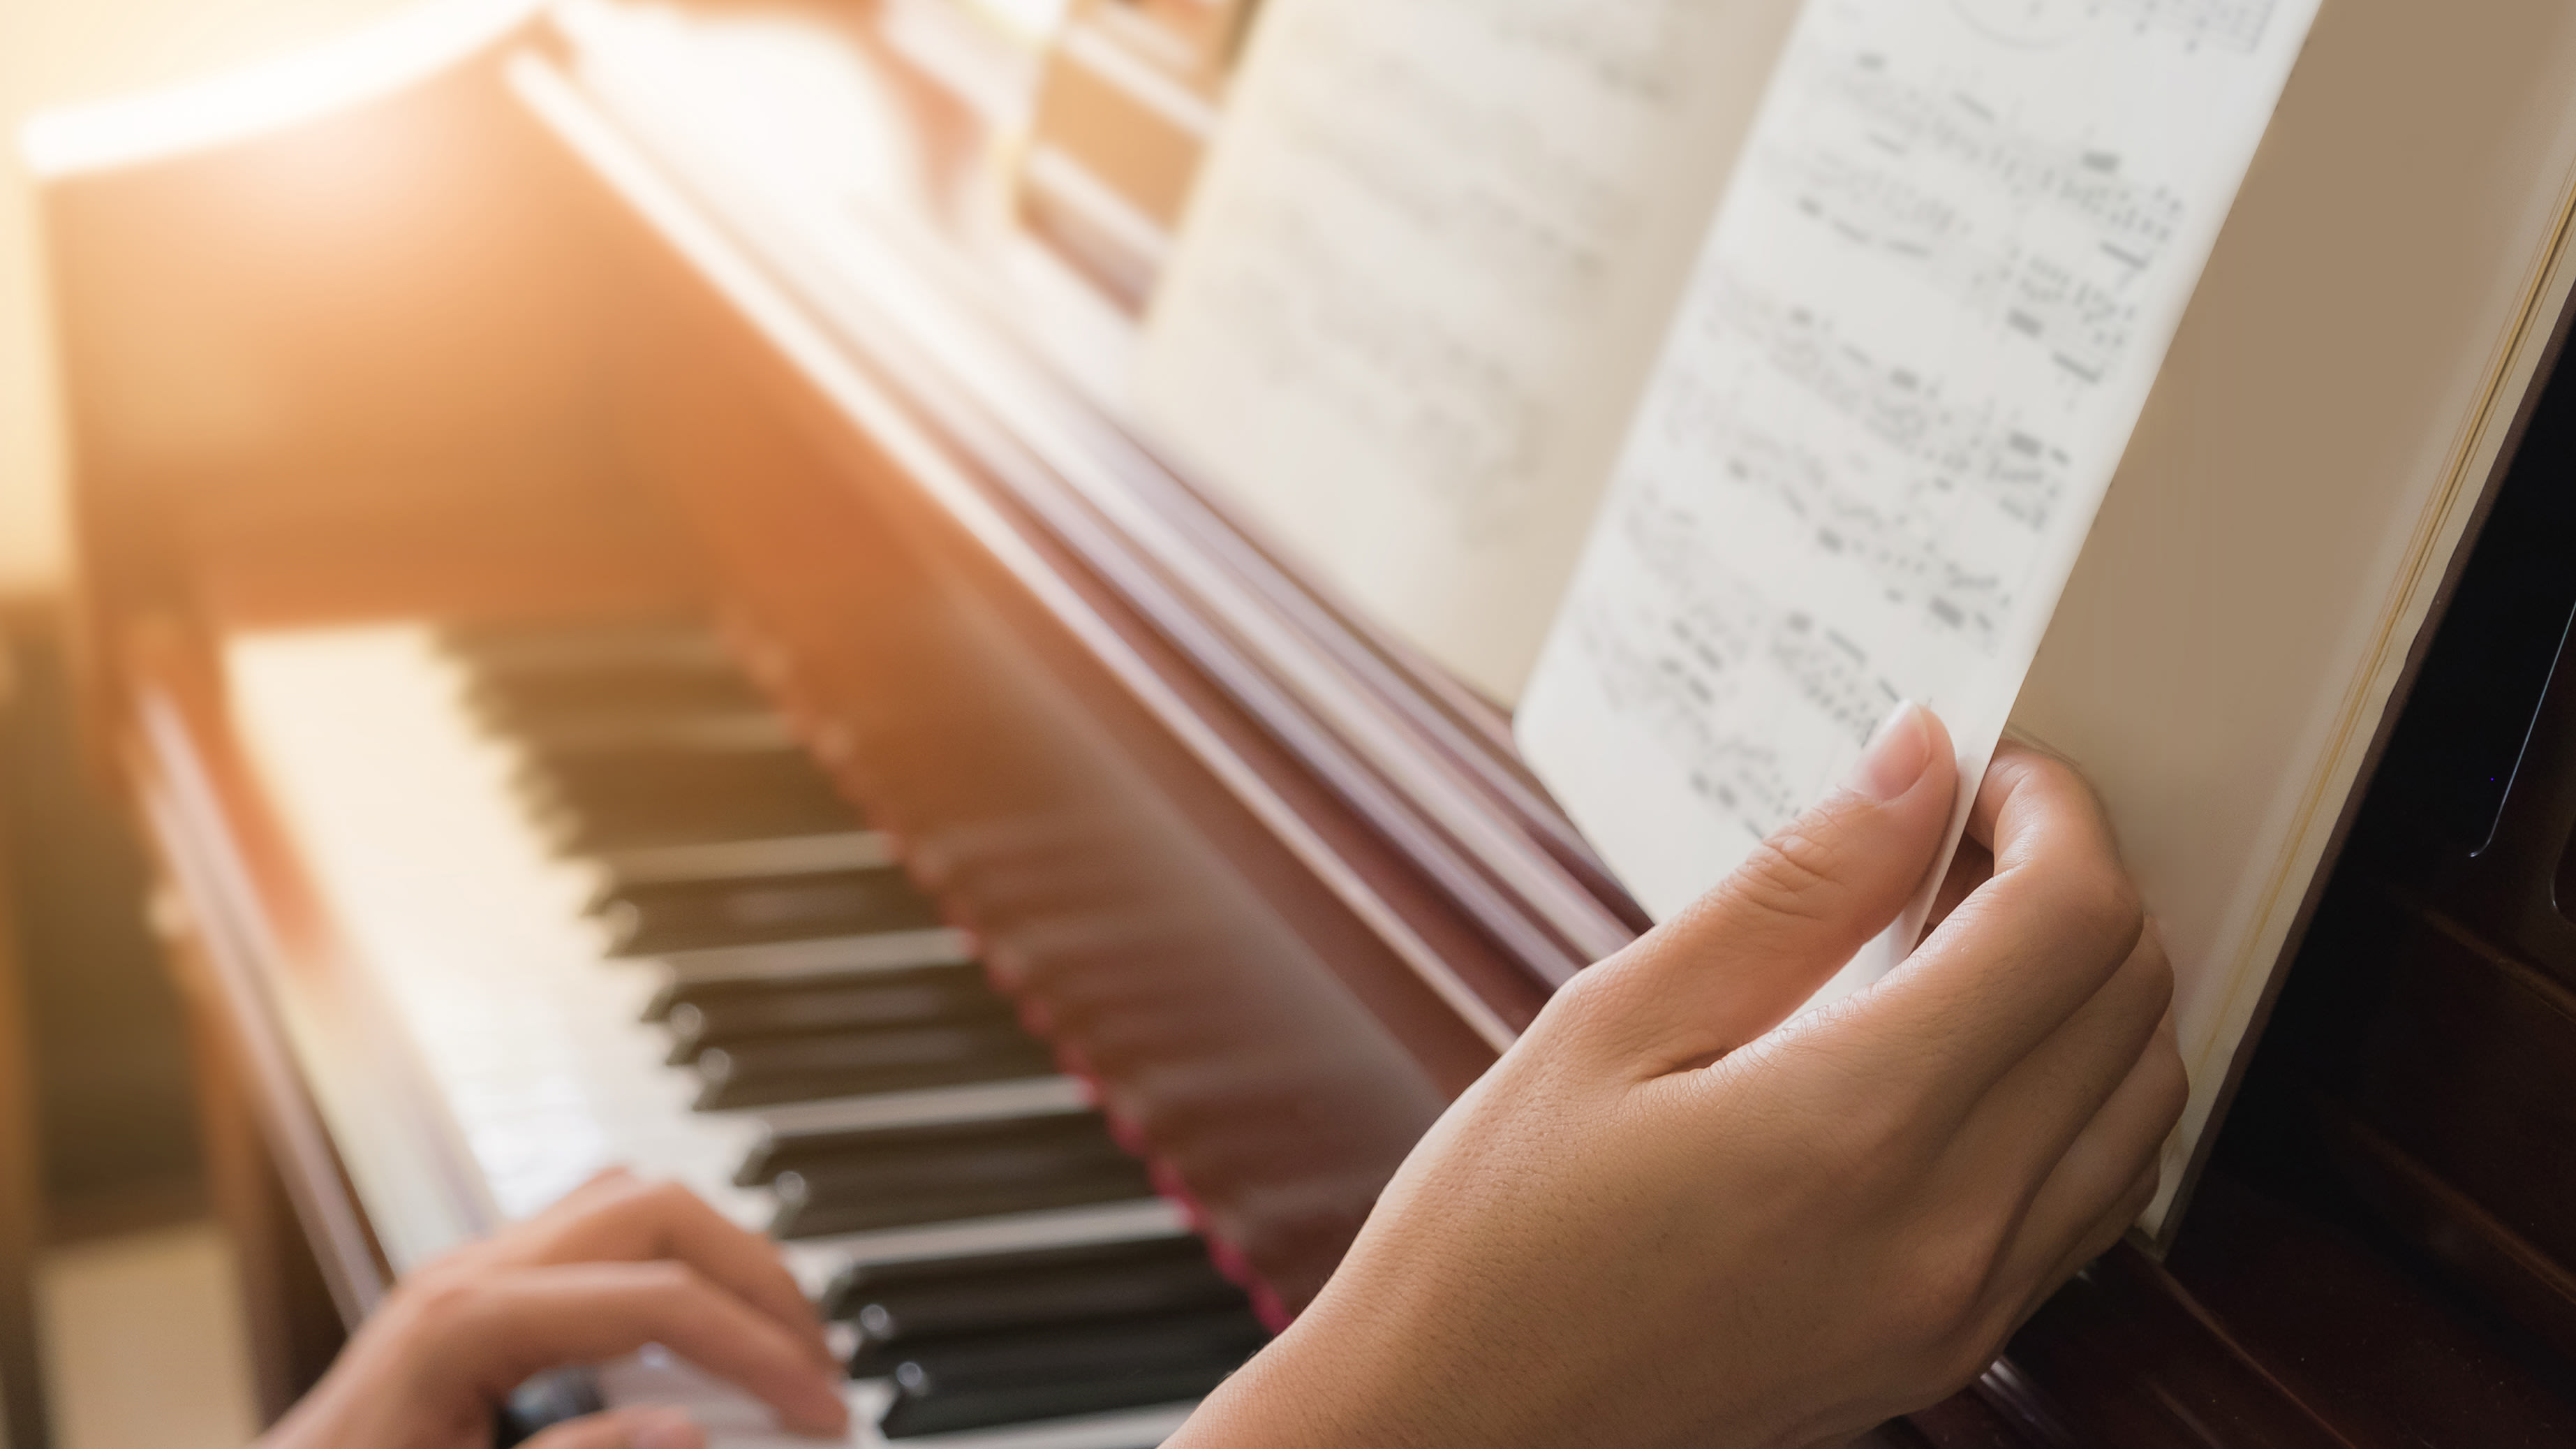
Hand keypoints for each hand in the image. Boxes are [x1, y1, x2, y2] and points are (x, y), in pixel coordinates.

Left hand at [259, 1170, 849, 1448]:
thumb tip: (687, 1428)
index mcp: (462, 1324)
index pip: (658, 1299)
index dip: (758, 1351)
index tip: (820, 1407)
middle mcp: (466, 1275)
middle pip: (657, 1211)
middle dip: (757, 1277)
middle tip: (816, 1361)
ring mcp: (465, 1275)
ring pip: (630, 1203)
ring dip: (717, 1259)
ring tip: (773, 1341)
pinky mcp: (470, 1298)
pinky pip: (593, 1239)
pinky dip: (666, 1269)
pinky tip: (693, 1341)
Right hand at [1173, 704, 2183, 1448]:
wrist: (1456, 1430)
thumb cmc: (1496, 1238)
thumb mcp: (1612, 1023)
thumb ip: (1793, 888)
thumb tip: (1915, 766)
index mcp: (1854, 1131)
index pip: (2069, 924)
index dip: (2051, 809)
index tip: (1981, 774)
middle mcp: (1947, 1234)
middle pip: (2132, 1000)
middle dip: (2076, 878)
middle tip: (1957, 836)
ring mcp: (1964, 1309)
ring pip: (2143, 1102)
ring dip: (2090, 987)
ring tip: (1959, 935)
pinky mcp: (1954, 1351)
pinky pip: (2093, 1198)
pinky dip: (2075, 1094)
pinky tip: (1963, 1053)